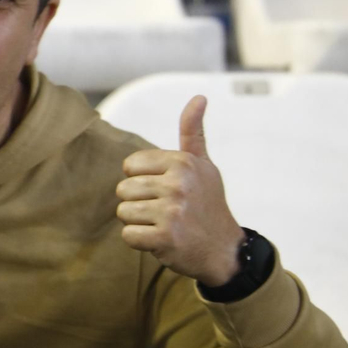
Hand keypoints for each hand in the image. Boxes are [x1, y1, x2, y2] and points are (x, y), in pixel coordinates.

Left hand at [117, 96, 243, 287]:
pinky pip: (128, 235)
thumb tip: (199, 97)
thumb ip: (193, 132)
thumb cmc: (208, 203)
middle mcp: (178, 184)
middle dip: (139, 203)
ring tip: (164, 224)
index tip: (166, 190)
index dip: (142, 180)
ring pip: (123, 212)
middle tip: (166, 211)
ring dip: (139, 222)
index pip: (130, 166)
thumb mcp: (204, 165)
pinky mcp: (165, 238)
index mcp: (182, 162)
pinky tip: (162, 240)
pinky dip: (140, 241)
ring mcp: (172, 211)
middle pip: (123, 189)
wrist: (224, 250)